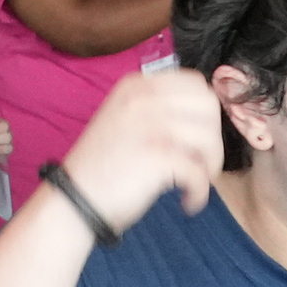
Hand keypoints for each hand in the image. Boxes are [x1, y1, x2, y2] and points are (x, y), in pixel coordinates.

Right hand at [55, 66, 225, 232]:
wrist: (73, 201)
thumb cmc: (103, 168)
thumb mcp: (126, 120)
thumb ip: (158, 109)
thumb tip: (205, 116)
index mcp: (137, 86)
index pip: (195, 84)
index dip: (205, 115)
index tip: (197, 140)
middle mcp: (143, 98)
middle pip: (209, 107)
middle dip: (213, 139)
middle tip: (200, 164)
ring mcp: (149, 125)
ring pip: (209, 138)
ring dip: (209, 168)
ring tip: (193, 184)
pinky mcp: (155, 157)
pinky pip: (199, 172)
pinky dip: (199, 193)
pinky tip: (187, 202)